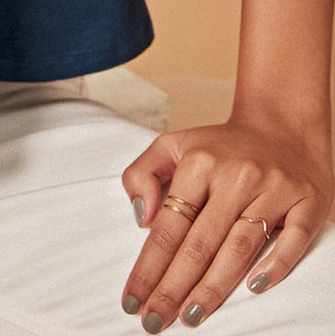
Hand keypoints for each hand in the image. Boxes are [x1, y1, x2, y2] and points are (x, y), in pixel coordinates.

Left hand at [119, 116, 332, 329]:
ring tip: (191, 316)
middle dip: (174, 286)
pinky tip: (253, 289)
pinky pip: (292, 240)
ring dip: (214, 286)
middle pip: (200, 242)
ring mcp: (273, 189)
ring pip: (240, 246)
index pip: (169, 225)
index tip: (133, 299)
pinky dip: (274, 265)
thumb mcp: (174, 144)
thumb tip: (141, 218)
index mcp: (199, 162)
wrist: (282, 124)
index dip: (149, 265)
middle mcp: (236, 176)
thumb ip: (144, 173)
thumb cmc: (222, 146)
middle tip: (155, 322)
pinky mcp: (307, 201)